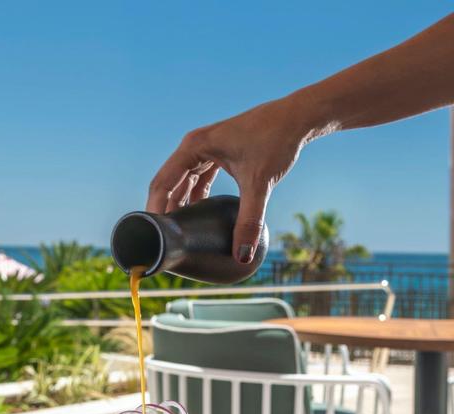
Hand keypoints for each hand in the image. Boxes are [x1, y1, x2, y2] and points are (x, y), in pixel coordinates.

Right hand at [147, 95, 312, 262]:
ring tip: (179, 230)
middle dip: (166, 210)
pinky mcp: (217, 152)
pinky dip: (196, 195)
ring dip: (180, 204)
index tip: (154, 234)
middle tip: (165, 239)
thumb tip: (242, 255)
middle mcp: (193, 145)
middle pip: (168, 183)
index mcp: (193, 146)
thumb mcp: (259, 184)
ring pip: (182, 182)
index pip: (162, 183)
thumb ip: (249, 221)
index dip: (155, 210)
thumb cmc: (276, 140)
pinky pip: (198, 177)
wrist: (298, 118)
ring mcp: (204, 148)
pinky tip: (199, 214)